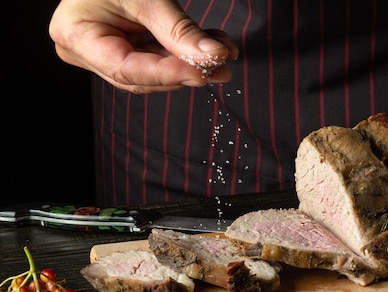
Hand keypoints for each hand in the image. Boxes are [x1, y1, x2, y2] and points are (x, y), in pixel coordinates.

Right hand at [49, 0, 238, 93]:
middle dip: (185, 71)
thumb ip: (178, 30)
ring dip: (191, 63)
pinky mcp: (123, 48)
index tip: (202, 73)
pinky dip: (183, 53)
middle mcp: (85, 51)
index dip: (167, 74)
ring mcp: (103, 52)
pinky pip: (156, 59)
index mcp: (76, 35)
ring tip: (223, 53)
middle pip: (141, 77)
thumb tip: (214, 56)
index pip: (126, 69)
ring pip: (153, 72)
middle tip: (221, 65)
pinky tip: (210, 47)